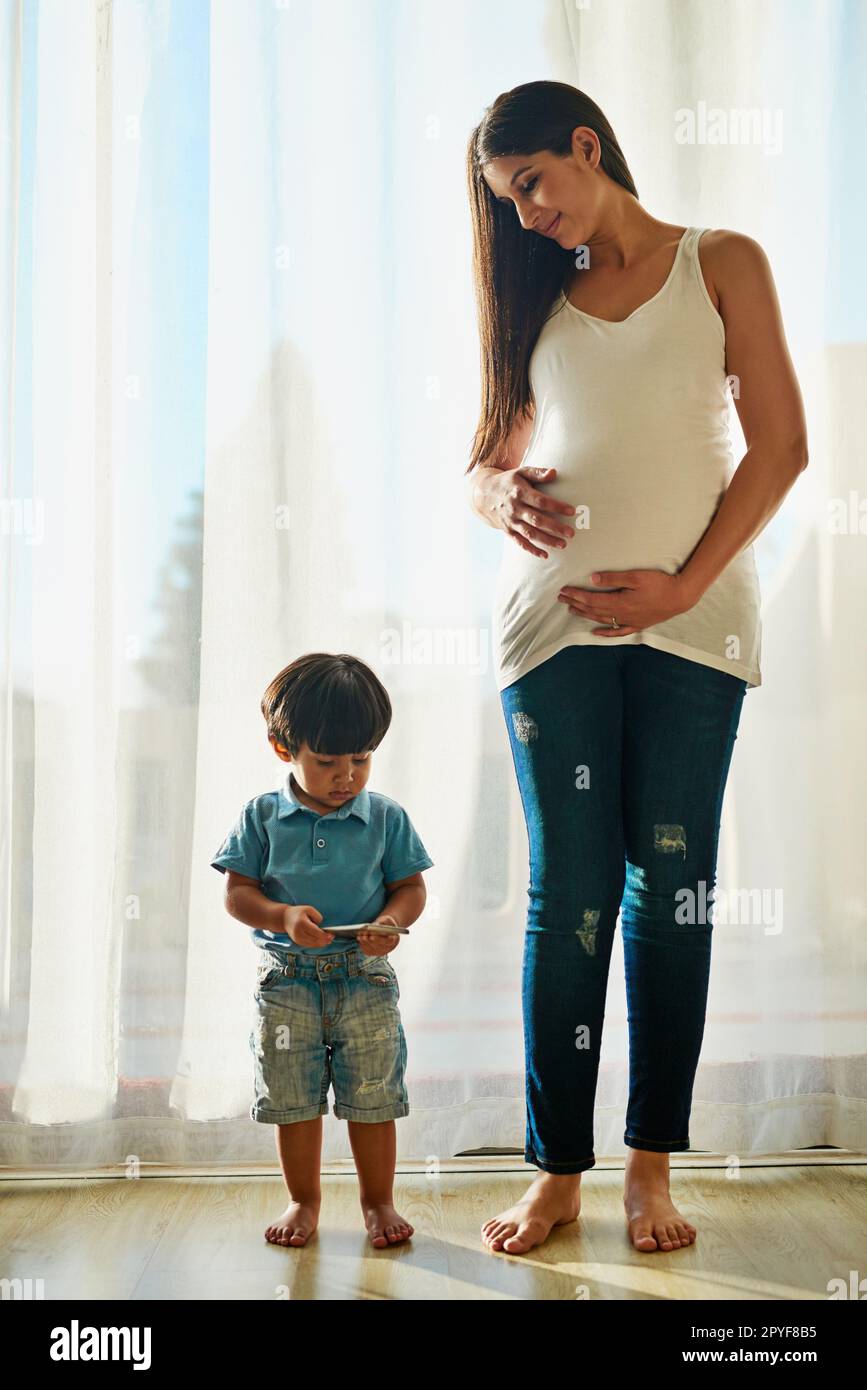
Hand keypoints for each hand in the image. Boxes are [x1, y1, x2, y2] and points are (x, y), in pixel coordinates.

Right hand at [283, 903, 333, 947]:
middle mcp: (298, 933)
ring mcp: (297, 939)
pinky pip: (309, 945)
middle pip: (315, 940)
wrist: (285, 918)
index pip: (315, 932)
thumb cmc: (298, 912)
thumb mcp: (309, 909)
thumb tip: (321, 926)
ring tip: (328, 940)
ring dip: (321, 943)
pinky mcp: (297, 942)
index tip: (331, 935)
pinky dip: (316, 944)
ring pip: (312, 944)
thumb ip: (317, 916)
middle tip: (332, 937)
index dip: (324, 935)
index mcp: (302, 923)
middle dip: (325, 940)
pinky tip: (321, 941)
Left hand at [357, 914, 400, 956]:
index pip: (388, 941)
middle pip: (378, 946)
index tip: (372, 936)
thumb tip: (374, 926)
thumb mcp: (387, 919)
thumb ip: (383, 922)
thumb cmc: (386, 924)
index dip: (379, 939)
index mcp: (394, 939)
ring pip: (372, 949)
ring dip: (365, 943)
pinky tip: (359, 939)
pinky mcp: (374, 953)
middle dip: (370, 941)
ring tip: (360, 936)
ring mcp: (381, 952)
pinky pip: (367, 951)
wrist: (385, 929)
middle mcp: (388, 948)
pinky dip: (363, 945)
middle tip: (363, 935)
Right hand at [478, 466, 576, 558]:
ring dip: (547, 540)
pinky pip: (520, 542)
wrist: (483, 495)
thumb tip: (554, 473)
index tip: (572, 511)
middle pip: (537, 520)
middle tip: (571, 533)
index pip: (540, 501)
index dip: (556, 506)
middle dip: (554, 527)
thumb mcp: (521, 472)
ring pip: (530, 533)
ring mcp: (510, 521)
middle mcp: (515, 508)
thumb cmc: (508, 482)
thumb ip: (537, 473)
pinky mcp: (508, 531)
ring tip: (563, 545)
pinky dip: (532, 550)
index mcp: (520, 493)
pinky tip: (545, 555)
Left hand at [556, 569, 693, 636]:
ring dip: (585, 615)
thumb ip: (613, 578)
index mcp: (619, 602)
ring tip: (572, 610)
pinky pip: (617, 632)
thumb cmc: (659, 584)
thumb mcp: (636, 576)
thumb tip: (593, 579)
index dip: (576, 595)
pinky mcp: (637, 624)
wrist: (680, 597)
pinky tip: (595, 632)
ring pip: (601, 620)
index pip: (591, 600)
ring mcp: (629, 621)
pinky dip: (605, 632)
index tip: (564, 590)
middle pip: (593, 610)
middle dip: (576, 604)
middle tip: (562, 599)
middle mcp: (621, 614)